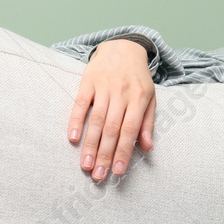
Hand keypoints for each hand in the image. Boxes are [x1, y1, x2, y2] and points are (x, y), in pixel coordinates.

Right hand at [68, 39, 156, 180]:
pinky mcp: (88, 81)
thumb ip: (148, 123)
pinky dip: (75, 121)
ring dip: (90, 144)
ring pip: (95, 119)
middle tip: (98, 176)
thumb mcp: (150, 98)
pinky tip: (72, 139)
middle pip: (111, 128)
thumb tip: (147, 148)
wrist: (123, 46)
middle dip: (105, 154)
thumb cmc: (137, 78)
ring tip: (86, 166)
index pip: (130, 131)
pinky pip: (80, 103)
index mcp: (139, 98)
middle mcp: (121, 93)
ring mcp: (103, 86)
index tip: (117, 172)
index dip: (123, 152)